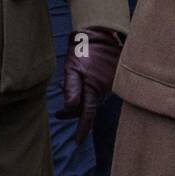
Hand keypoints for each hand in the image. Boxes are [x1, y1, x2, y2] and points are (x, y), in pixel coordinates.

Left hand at [57, 27, 123, 143]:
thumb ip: (71, 90)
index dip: (82, 130)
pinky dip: (91, 91)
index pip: (88, 116)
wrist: (100, 33)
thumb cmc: (83, 50)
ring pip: (94, 100)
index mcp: (93, 90)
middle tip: (60, 113)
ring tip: (72, 89)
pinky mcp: (115, 78)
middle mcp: (105, 90)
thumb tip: (70, 109)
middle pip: (89, 109)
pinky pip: (101, 91)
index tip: (78, 142)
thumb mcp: (72, 69)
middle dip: (75, 112)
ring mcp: (112, 84)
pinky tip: (84, 83)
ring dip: (83, 100)